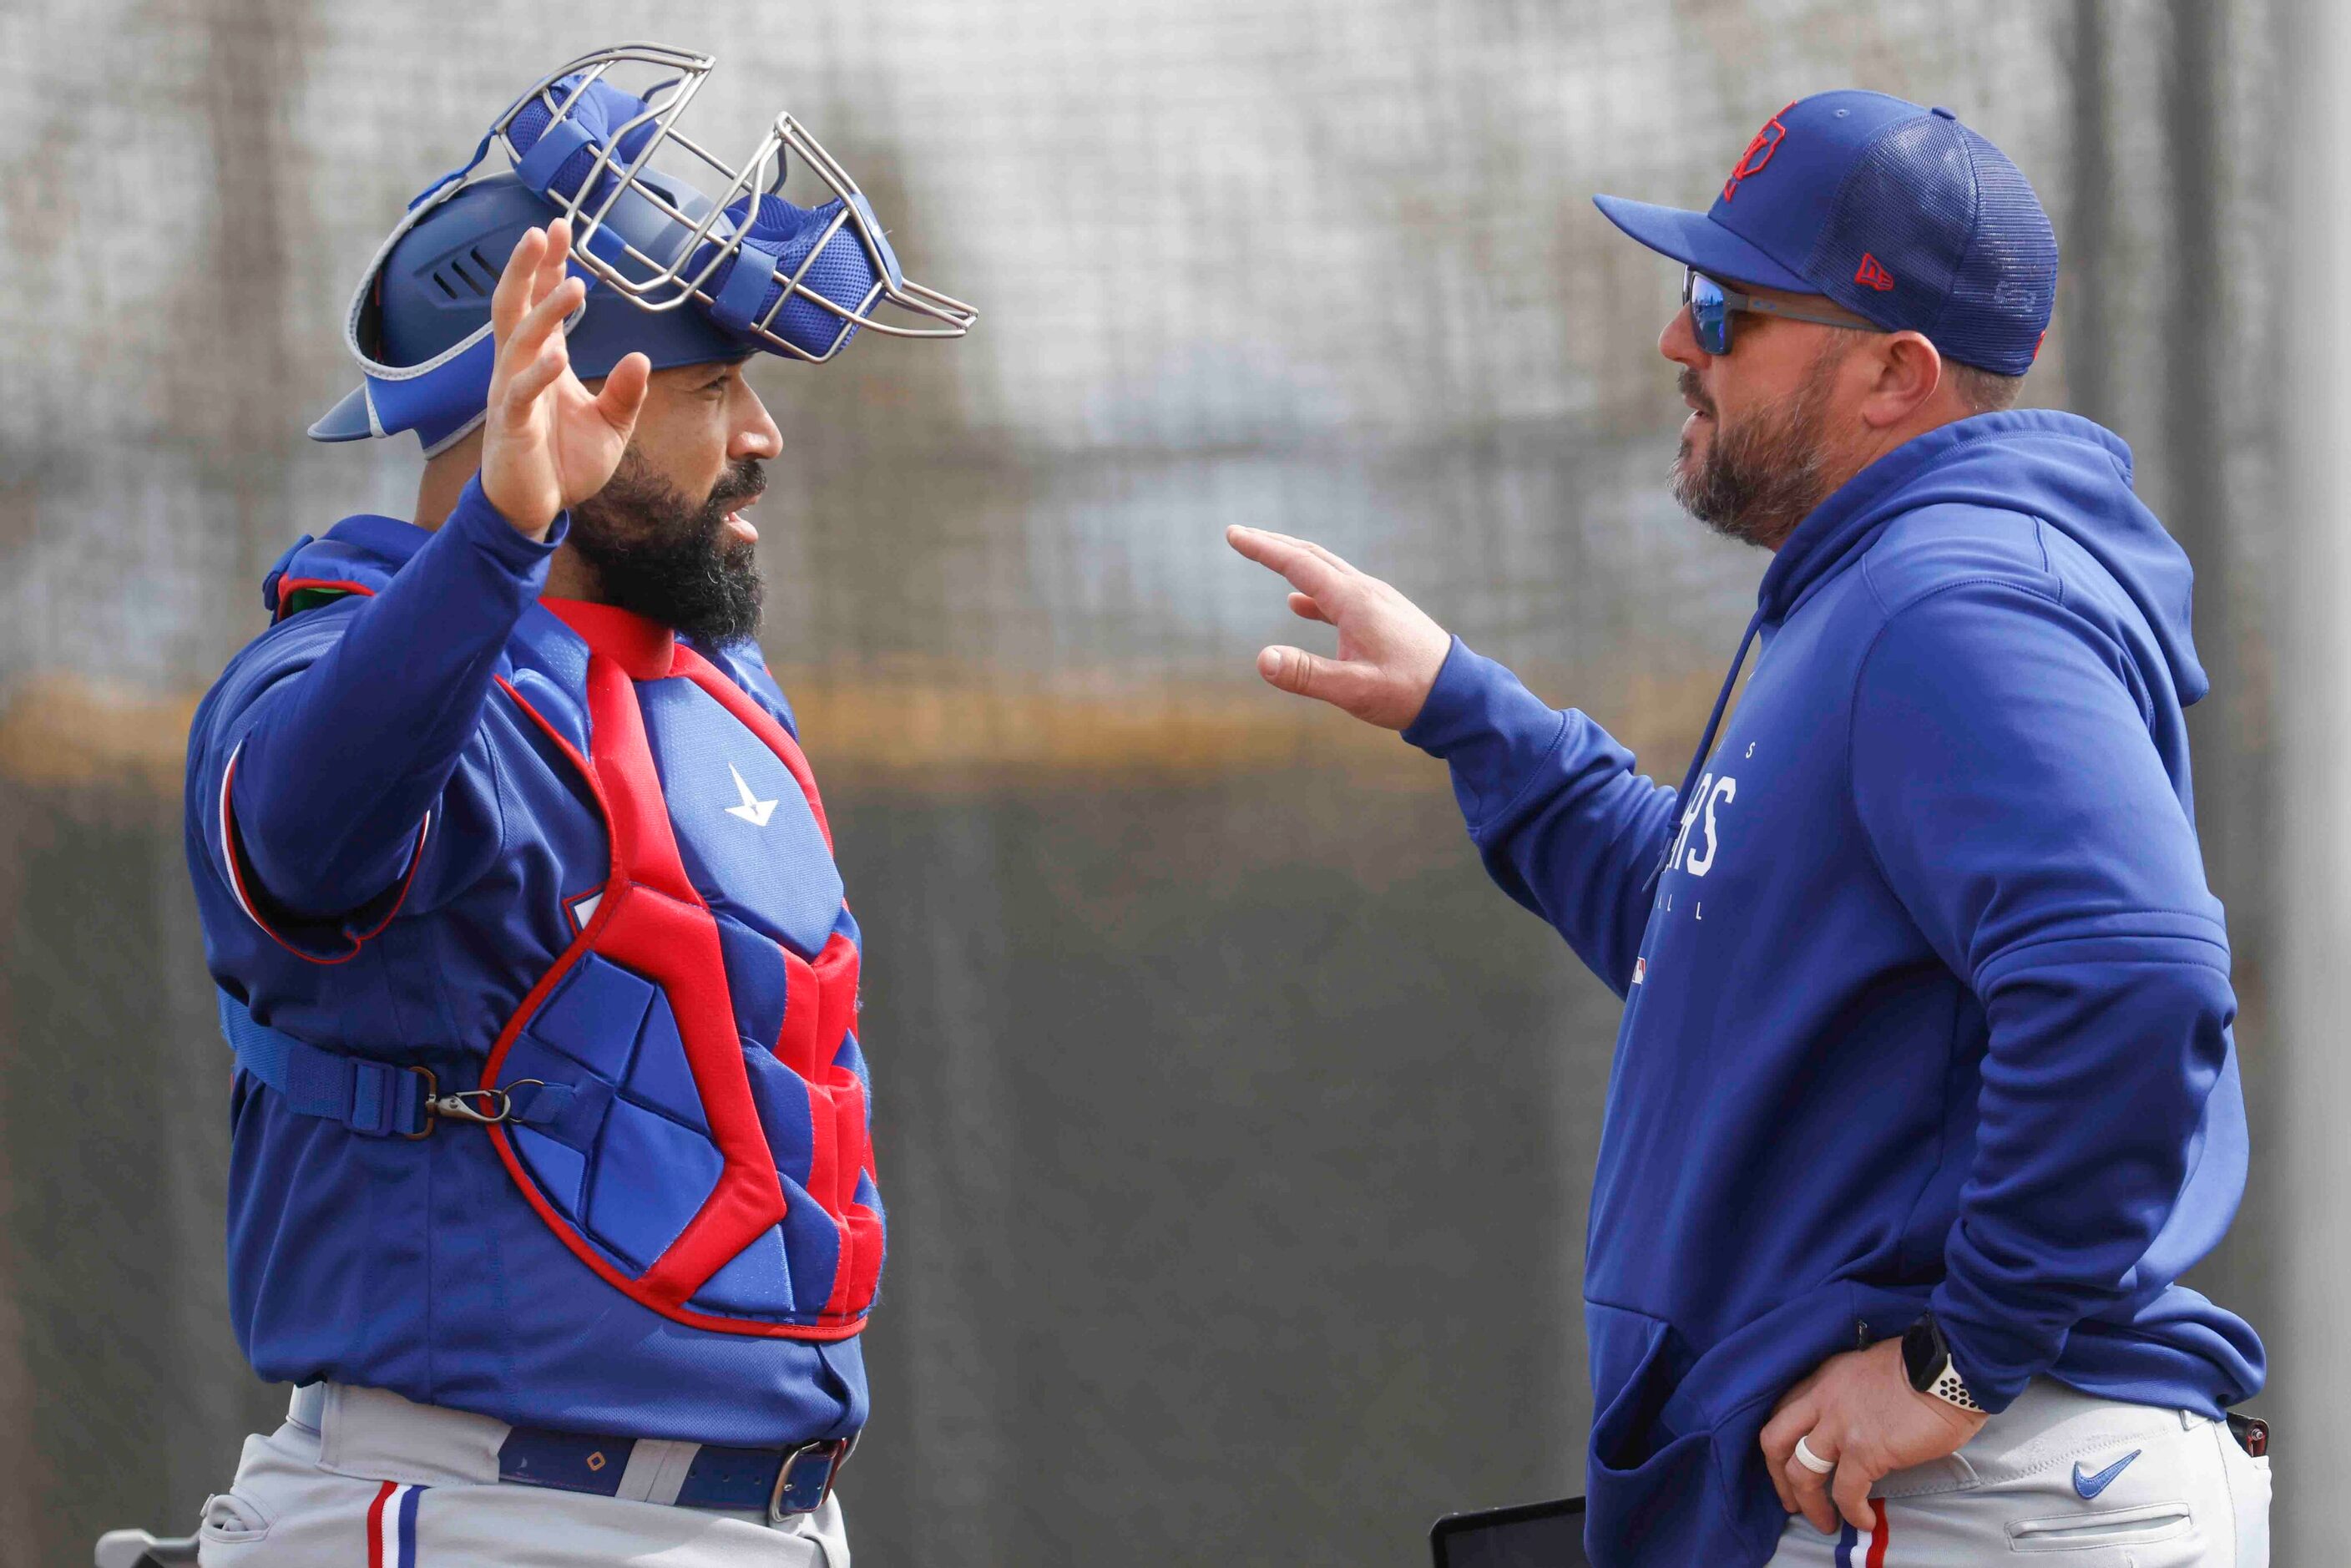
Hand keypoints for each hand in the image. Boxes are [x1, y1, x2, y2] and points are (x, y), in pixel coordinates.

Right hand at [480, 219, 650, 538]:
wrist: (536, 510)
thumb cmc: (565, 464)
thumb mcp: (610, 427)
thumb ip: (625, 393)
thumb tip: (642, 357)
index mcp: (541, 363)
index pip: (540, 304)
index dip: (548, 268)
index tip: (559, 228)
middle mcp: (519, 370)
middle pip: (516, 307)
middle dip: (527, 268)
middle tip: (543, 230)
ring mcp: (510, 395)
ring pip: (520, 342)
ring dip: (546, 313)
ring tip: (575, 286)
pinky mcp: (510, 428)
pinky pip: (519, 394)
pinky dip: (537, 374)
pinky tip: (556, 354)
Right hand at [1225, 526, 1452, 729]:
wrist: (1458, 693)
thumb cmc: (1408, 691)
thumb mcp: (1353, 689)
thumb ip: (1306, 675)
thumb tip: (1262, 659)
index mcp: (1354, 601)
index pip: (1298, 566)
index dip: (1263, 549)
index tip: (1233, 534)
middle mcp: (1365, 592)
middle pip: (1311, 557)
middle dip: (1273, 545)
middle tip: (1240, 535)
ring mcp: (1376, 601)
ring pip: (1327, 571)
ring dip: (1293, 562)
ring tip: (1266, 557)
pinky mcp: (1382, 616)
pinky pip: (1339, 594)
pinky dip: (1313, 592)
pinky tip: (1299, 604)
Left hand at [1758, 1339, 1986, 1533]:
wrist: (1948, 1368)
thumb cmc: (1923, 1366)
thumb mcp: (1869, 1369)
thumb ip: (1852, 1393)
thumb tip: (1857, 1420)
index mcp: (1824, 1379)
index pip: (1782, 1411)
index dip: (1780, 1442)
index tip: (1788, 1462)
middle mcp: (1822, 1400)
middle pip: (1775, 1441)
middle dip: (1778, 1477)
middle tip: (1791, 1501)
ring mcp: (1839, 1426)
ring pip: (1801, 1473)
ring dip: (1809, 1504)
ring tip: (1825, 1524)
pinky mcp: (1864, 1451)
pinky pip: (1845, 1492)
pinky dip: (1852, 1513)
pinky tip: (1864, 1522)